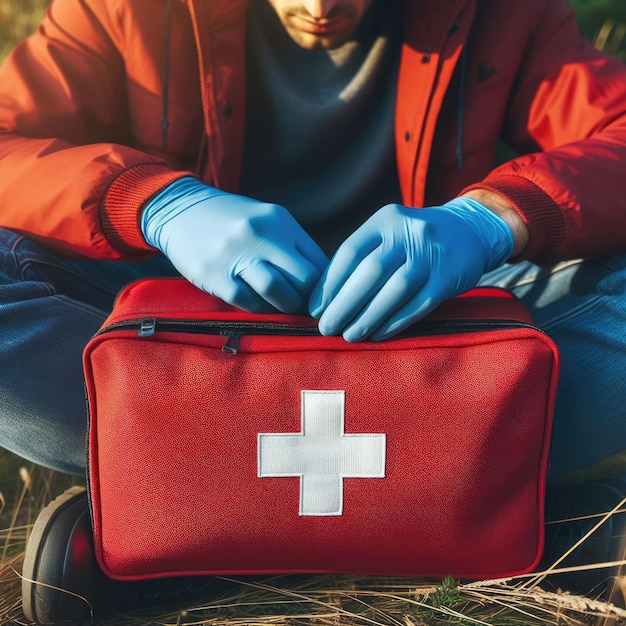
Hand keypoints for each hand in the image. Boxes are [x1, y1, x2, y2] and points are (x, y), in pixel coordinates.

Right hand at [142, 177, 328, 312]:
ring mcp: (236, 255)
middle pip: (304, 279)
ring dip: (286, 306)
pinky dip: (260, 308)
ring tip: (282, 305)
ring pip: (278, 292)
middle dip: (308, 299)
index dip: (325, 286)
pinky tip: (258, 302)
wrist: (179, 211)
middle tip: (303, 305)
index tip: (320, 297)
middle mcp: (261, 234)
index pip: (318, 262)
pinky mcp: (215, 275)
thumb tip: (323, 281)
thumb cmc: (231, 220)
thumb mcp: (267, 219)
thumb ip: (293, 245)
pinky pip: (249, 302)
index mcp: (279, 220)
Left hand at [308, 197, 513, 341]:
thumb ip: (363, 257)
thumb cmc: (415, 241)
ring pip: (394, 290)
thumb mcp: (390, 233)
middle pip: (370, 272)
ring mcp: (431, 253)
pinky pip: (418, 304)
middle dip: (344, 304)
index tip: (315, 309)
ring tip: (350, 335)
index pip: (350, 252)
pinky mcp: (449, 276)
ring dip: (368, 317)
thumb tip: (326, 297)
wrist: (471, 231)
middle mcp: (408, 232)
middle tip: (327, 328)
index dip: (329, 283)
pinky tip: (378, 334)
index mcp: (385, 220)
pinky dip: (395, 322)